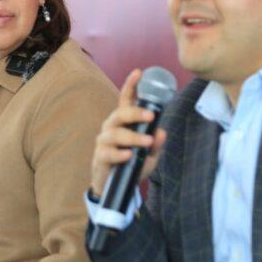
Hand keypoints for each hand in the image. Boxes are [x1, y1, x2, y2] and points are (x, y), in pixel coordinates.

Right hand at [90, 69, 167, 198]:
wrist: (116, 188)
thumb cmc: (132, 165)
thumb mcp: (149, 156)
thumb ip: (156, 144)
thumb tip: (162, 133)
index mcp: (124, 122)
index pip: (126, 99)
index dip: (131, 85)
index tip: (139, 72)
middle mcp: (112, 127)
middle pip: (121, 113)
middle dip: (136, 113)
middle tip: (151, 116)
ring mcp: (104, 141)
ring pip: (116, 134)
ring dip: (133, 137)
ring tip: (147, 143)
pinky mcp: (100, 157)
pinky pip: (109, 153)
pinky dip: (120, 154)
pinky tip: (129, 155)